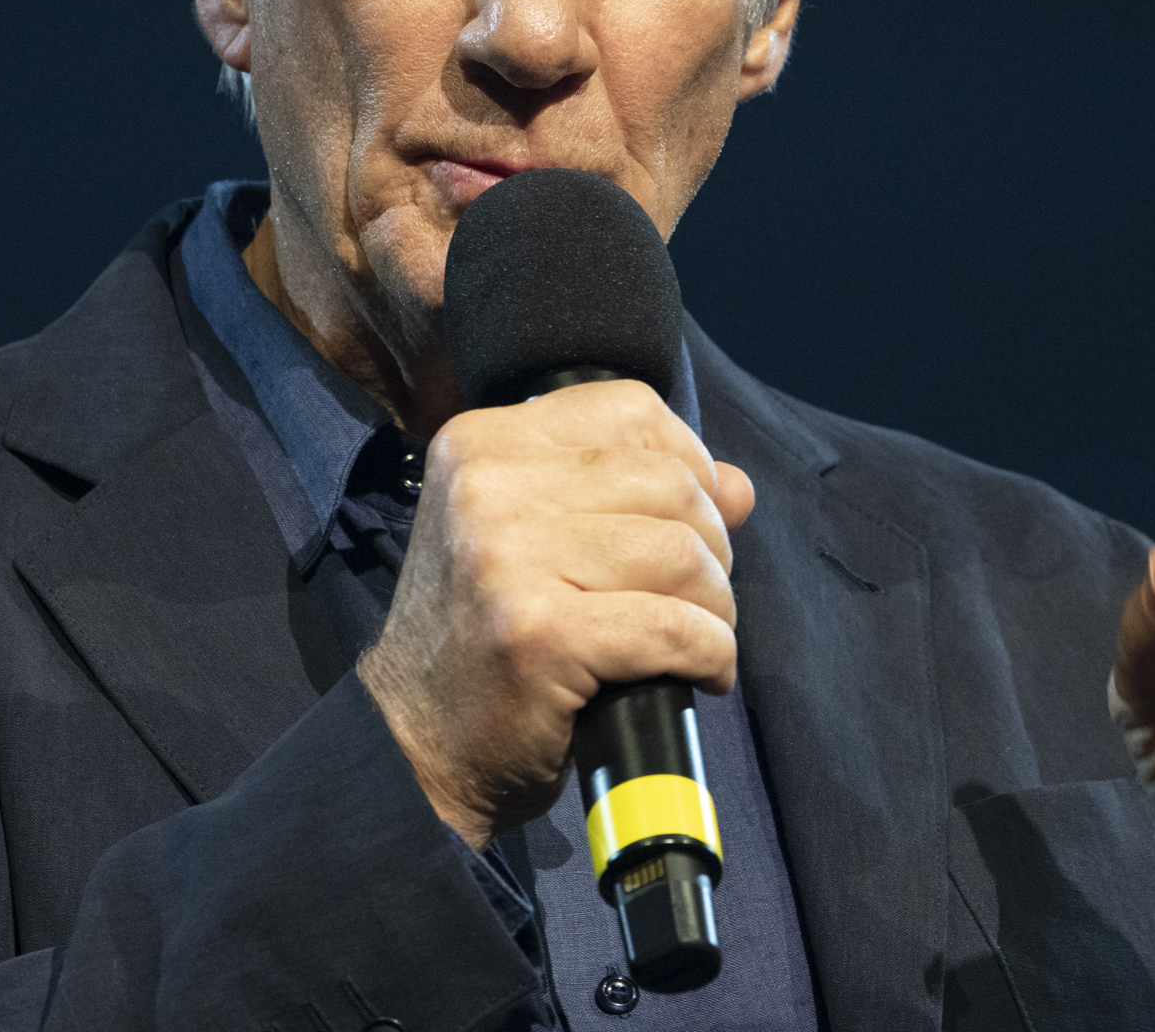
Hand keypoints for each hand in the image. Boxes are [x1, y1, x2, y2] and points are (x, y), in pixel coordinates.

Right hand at [360, 378, 755, 848]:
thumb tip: (737, 486)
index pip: (633, 411)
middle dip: (711, 549)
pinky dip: (710, 656)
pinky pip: (675, 629)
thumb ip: (633, 497)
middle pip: (672, 484)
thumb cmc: (485, 638)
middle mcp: (486, 486)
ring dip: (715, 609)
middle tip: (691, 601)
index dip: (688, 466)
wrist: (416, 744)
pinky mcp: (536, 634)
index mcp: (482, 443)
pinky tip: (699, 675)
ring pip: (683, 554)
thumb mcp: (540, 540)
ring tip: (692, 641)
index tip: (686, 525)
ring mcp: (506, 557)